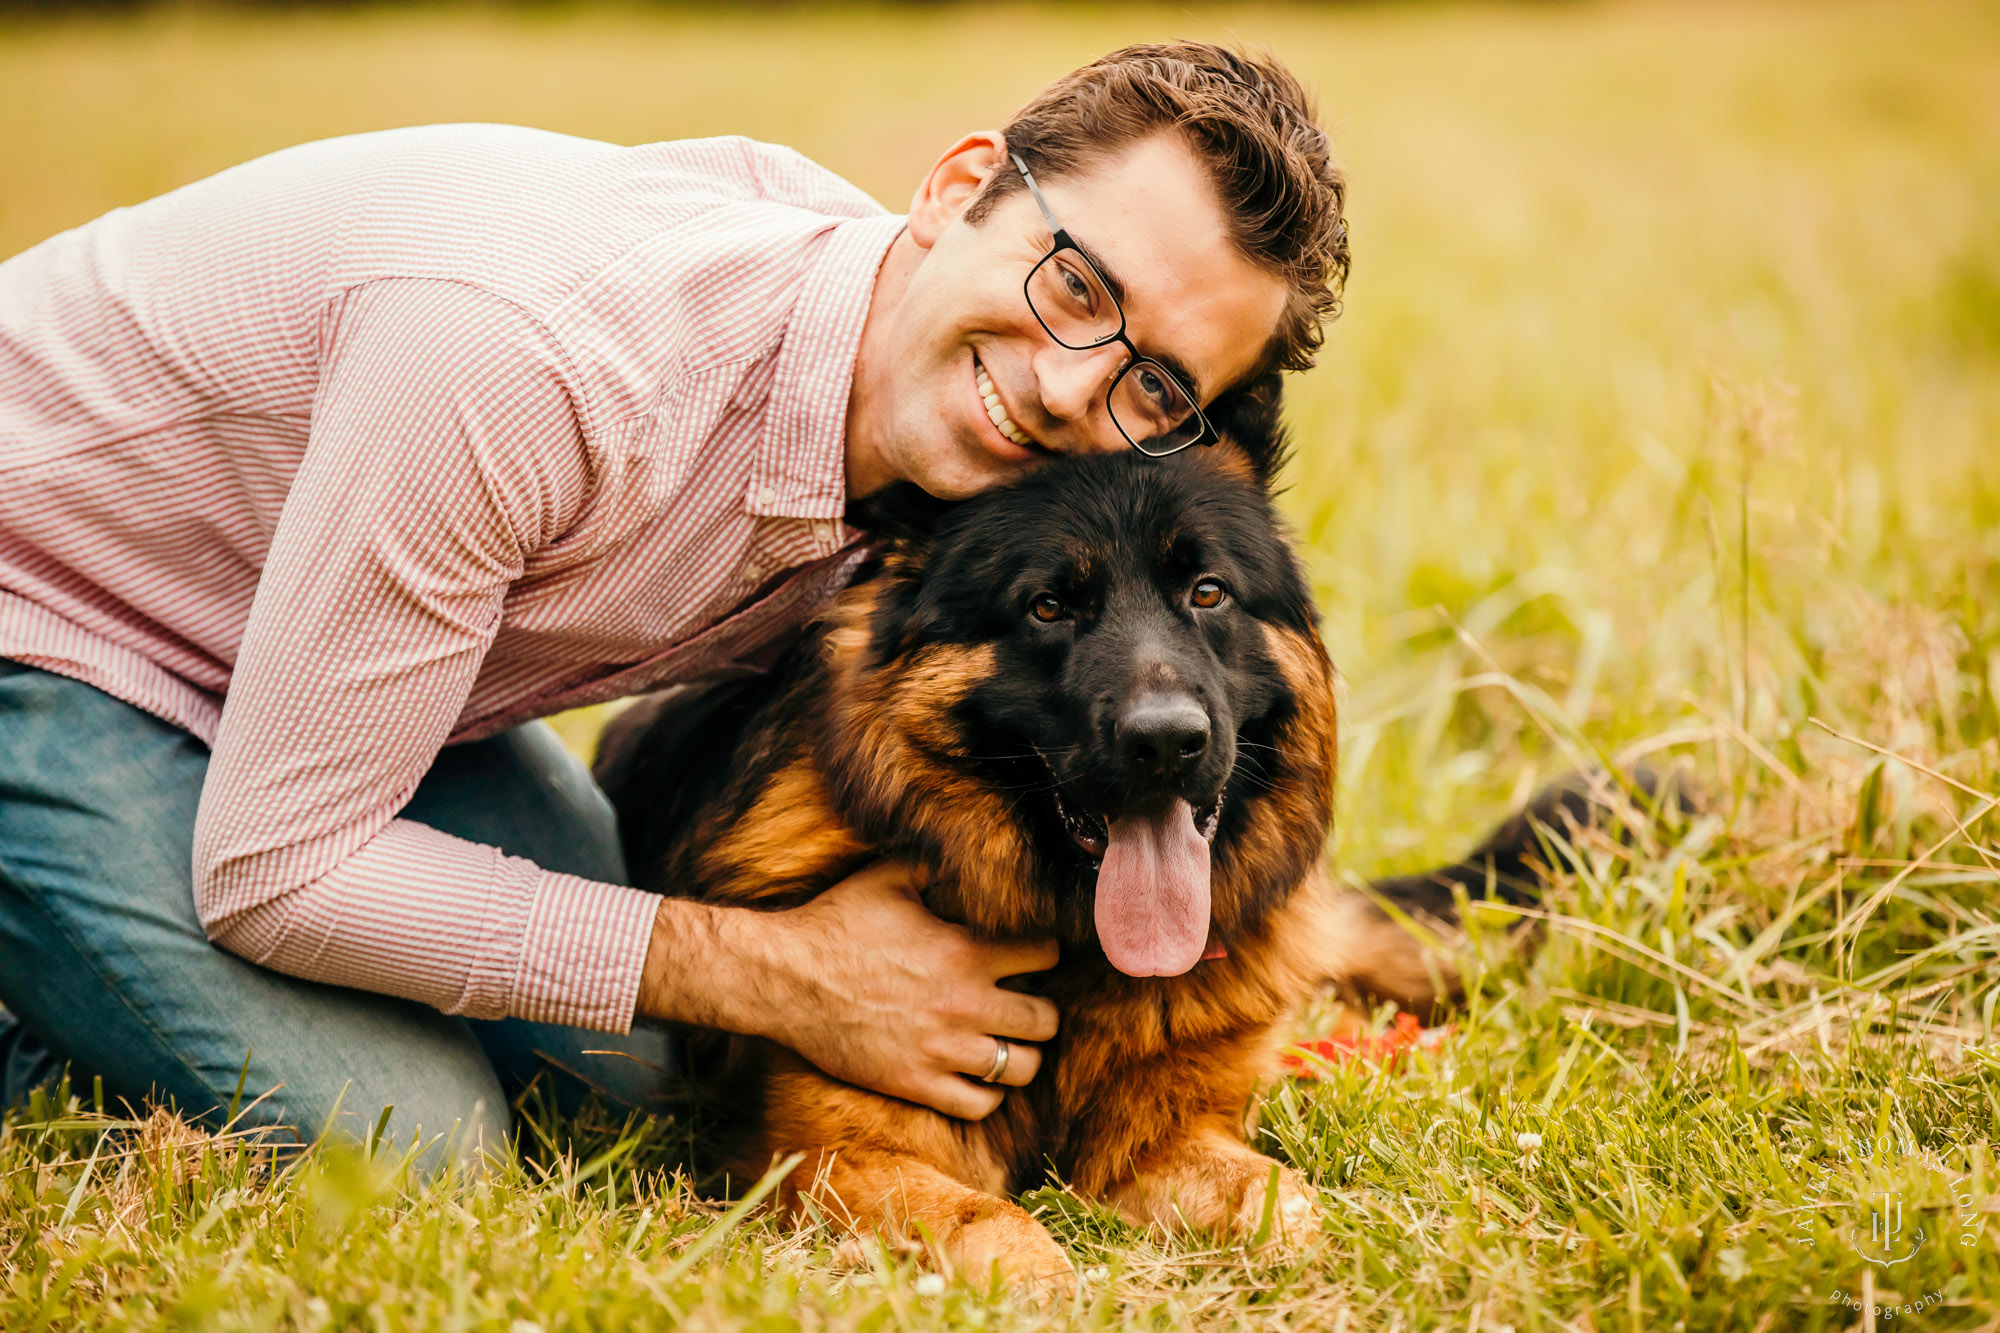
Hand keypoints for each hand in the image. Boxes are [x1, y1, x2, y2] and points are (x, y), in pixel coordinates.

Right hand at [636, 861, 1058, 1118]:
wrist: (785, 978)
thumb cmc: (835, 923)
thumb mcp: (889, 877)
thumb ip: (937, 868)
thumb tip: (967, 856)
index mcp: (965, 951)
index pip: (1047, 955)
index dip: (1045, 952)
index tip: (1032, 955)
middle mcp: (963, 1004)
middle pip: (1046, 1020)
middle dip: (1042, 1010)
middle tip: (1024, 1004)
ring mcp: (940, 1048)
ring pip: (1020, 1068)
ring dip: (1020, 1055)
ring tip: (1007, 1044)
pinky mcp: (915, 1082)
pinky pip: (979, 1105)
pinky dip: (988, 1095)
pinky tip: (977, 1077)